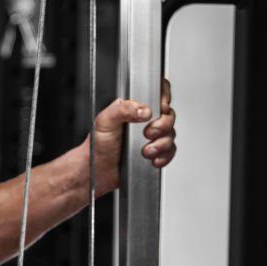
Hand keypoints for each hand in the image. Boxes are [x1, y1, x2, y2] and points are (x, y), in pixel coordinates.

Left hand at [90, 78, 177, 195]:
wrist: (96, 172)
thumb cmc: (96, 147)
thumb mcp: (104, 121)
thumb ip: (122, 109)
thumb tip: (143, 110)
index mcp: (132, 107)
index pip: (156, 92)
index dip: (163, 98)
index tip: (160, 108)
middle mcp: (143, 120)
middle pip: (168, 114)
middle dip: (163, 125)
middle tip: (148, 133)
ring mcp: (150, 136)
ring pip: (170, 133)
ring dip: (162, 143)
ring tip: (146, 150)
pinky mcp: (154, 152)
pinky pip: (170, 151)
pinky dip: (164, 155)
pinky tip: (152, 159)